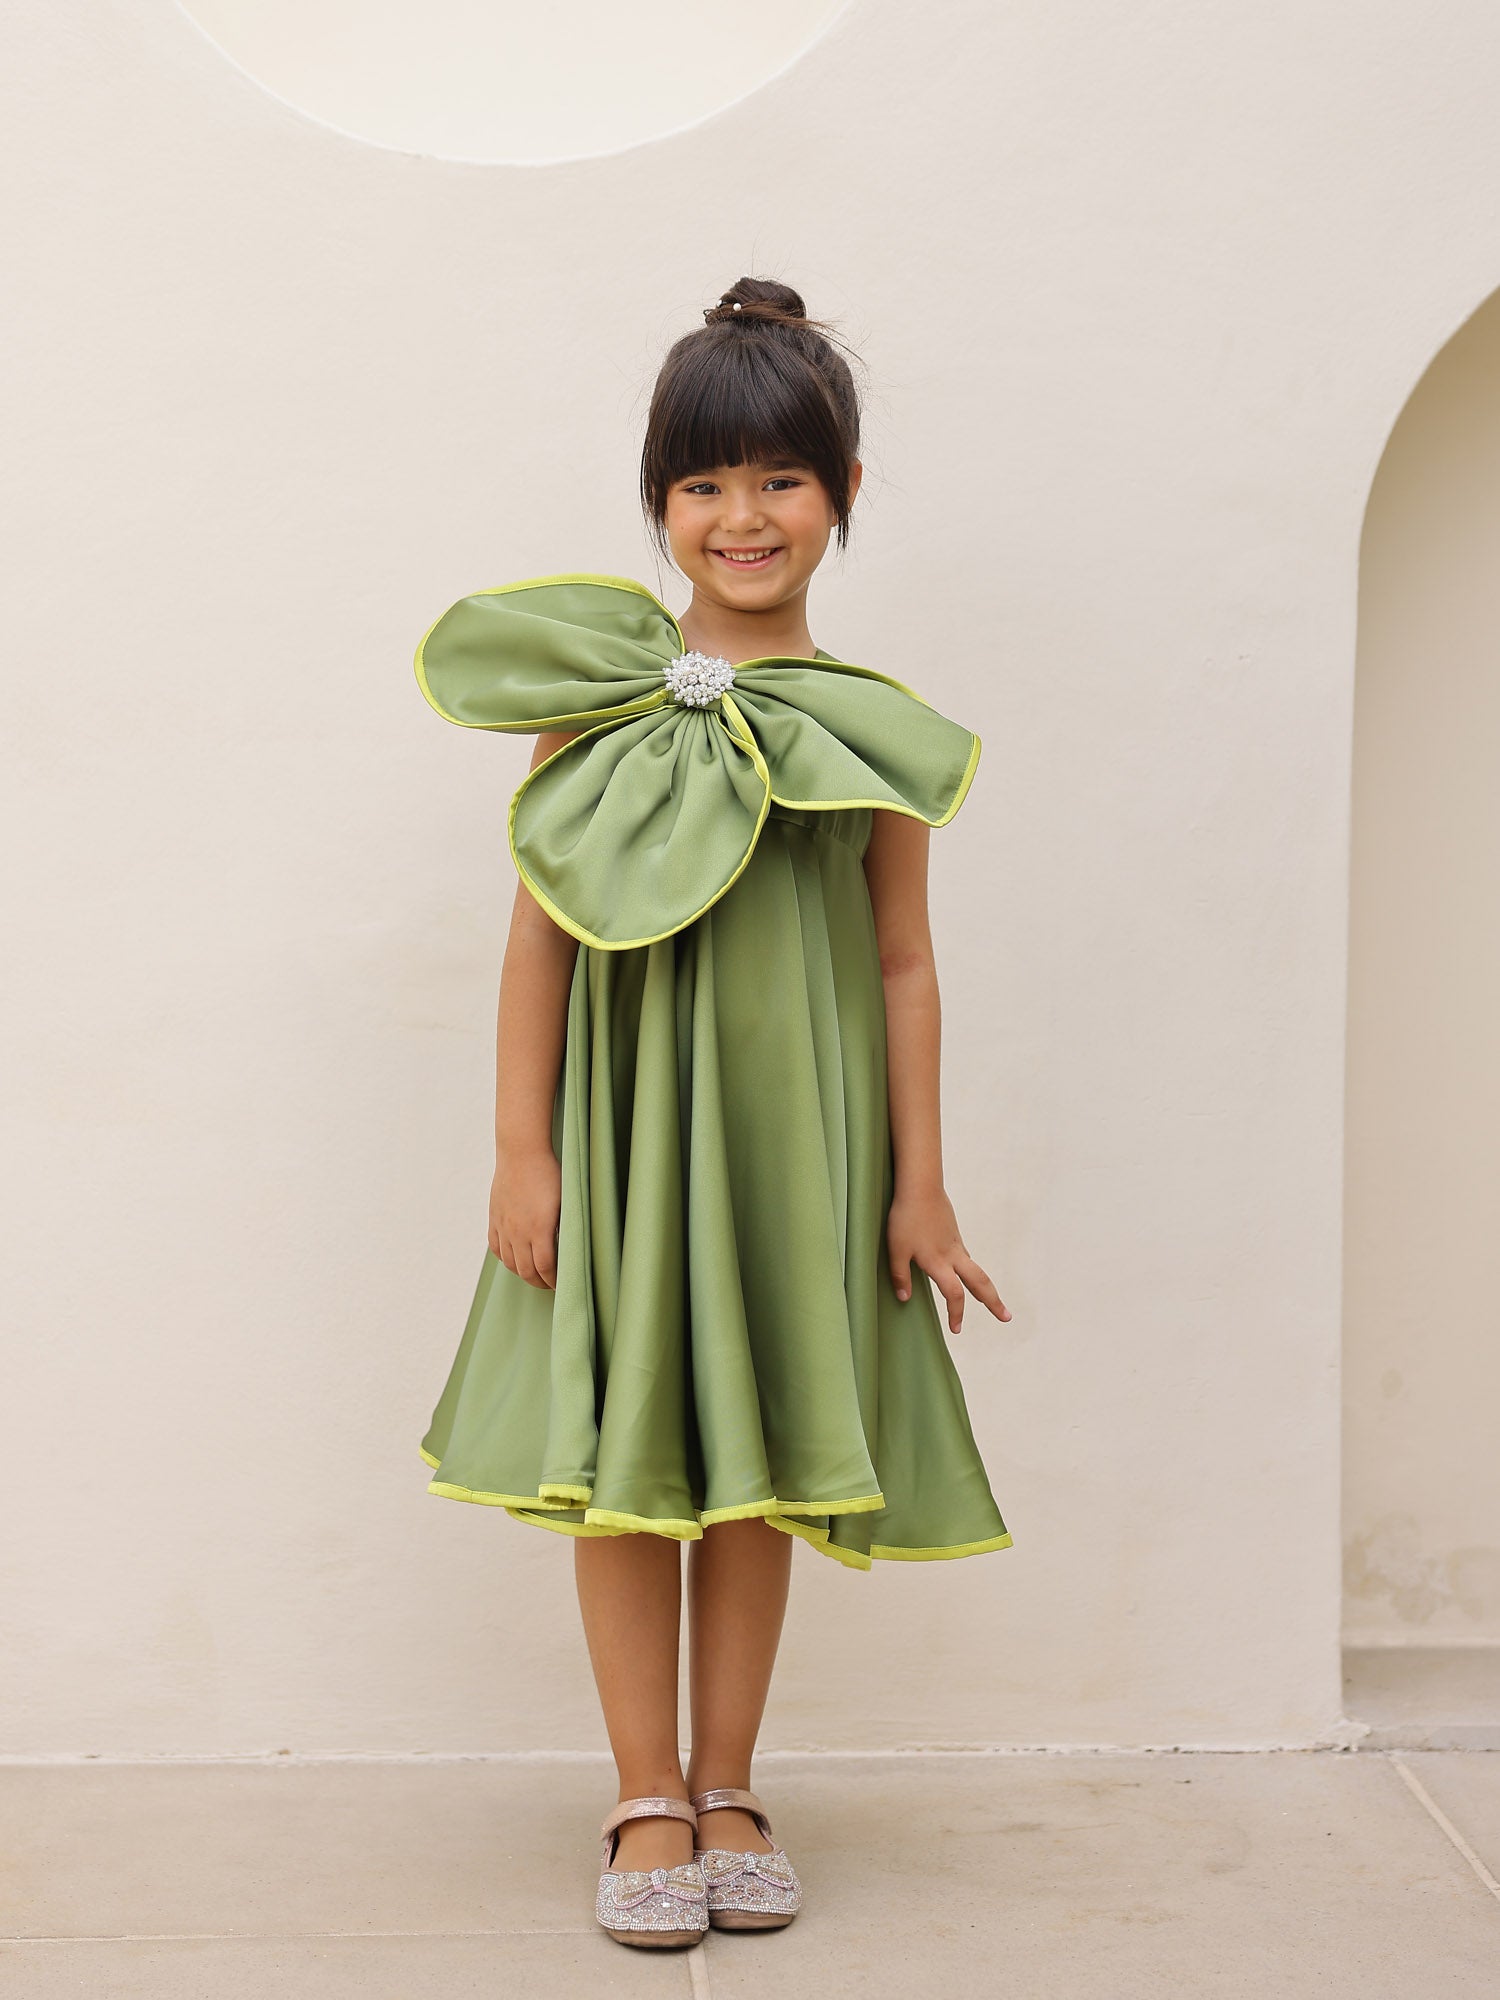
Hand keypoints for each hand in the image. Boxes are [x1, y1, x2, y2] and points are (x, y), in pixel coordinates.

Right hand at [489, 1144, 561, 1288]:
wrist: (521, 1152)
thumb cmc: (549, 1174)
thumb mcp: (565, 1202)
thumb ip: (565, 1228)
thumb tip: (570, 1250)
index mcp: (539, 1229)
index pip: (545, 1267)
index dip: (553, 1281)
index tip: (562, 1285)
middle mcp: (518, 1232)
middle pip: (525, 1271)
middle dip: (539, 1282)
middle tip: (550, 1285)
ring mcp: (503, 1226)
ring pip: (509, 1262)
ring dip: (522, 1273)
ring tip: (534, 1275)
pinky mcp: (494, 1218)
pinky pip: (496, 1248)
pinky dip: (506, 1259)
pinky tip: (515, 1259)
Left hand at [887, 1184, 1011, 1335]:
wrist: (921, 1186)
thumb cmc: (905, 1217)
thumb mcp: (895, 1249)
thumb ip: (900, 1275)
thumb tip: (905, 1298)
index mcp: (939, 1262)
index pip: (954, 1294)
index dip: (957, 1313)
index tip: (956, 1330)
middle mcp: (953, 1255)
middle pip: (980, 1282)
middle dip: (993, 1302)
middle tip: (1006, 1318)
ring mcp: (956, 1242)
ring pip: (975, 1268)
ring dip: (983, 1286)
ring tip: (990, 1300)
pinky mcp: (954, 1232)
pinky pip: (965, 1255)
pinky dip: (970, 1268)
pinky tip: (965, 1269)